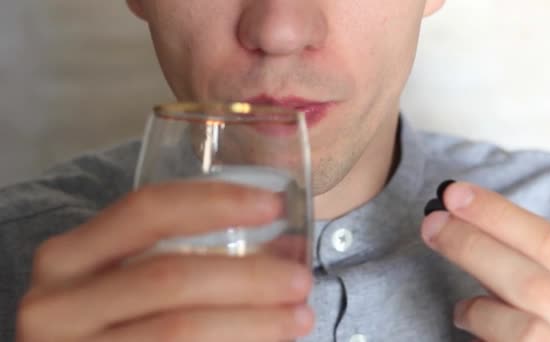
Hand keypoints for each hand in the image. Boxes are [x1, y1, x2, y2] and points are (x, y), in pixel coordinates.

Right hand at [16, 182, 313, 341]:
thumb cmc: (110, 319)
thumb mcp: (124, 279)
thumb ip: (180, 256)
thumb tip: (283, 245)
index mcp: (68, 257)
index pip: (146, 211)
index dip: (215, 202)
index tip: (273, 205)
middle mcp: (56, 304)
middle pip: (169, 276)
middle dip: (248, 277)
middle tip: (300, 280)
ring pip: (179, 330)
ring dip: (252, 322)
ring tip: (299, 316)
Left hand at [421, 182, 549, 341]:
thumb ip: (528, 284)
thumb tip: (473, 234)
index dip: (502, 215)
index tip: (455, 194)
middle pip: (538, 276)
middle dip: (477, 242)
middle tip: (431, 224)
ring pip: (529, 324)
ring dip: (480, 305)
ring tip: (462, 309)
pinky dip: (485, 332)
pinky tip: (471, 329)